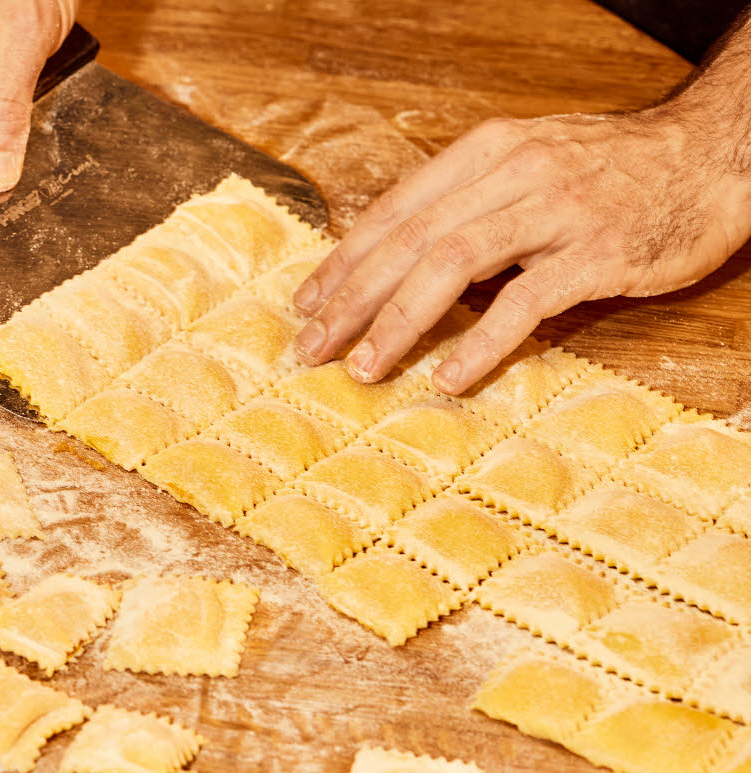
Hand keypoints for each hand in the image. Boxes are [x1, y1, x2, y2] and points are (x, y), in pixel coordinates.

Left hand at [290, 102, 750, 393]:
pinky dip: (479, 343)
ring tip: (364, 367)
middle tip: (312, 347)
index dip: (344, 260)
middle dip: (352, 299)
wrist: (712, 156)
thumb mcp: (528, 166)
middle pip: (410, 240)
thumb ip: (467, 204)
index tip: (306, 303)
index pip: (395, 210)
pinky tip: (447, 377)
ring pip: (451, 265)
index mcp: (487, 152)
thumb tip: (394, 259)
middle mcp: (514, 174)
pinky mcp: (596, 254)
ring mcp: (556, 212)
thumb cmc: (612, 172)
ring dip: (397, 321)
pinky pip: (524, 303)